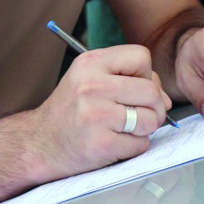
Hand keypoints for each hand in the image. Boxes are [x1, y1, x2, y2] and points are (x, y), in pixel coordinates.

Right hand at [26, 45, 171, 181]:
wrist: (38, 144)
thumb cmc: (69, 112)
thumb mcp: (88, 80)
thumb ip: (126, 80)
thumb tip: (165, 99)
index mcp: (90, 63)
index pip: (141, 55)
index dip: (145, 74)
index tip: (133, 89)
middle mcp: (91, 85)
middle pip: (151, 90)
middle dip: (153, 107)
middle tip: (139, 116)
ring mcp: (96, 115)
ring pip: (150, 119)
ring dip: (145, 129)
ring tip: (126, 130)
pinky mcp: (101, 143)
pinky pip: (140, 144)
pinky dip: (133, 147)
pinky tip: (115, 144)